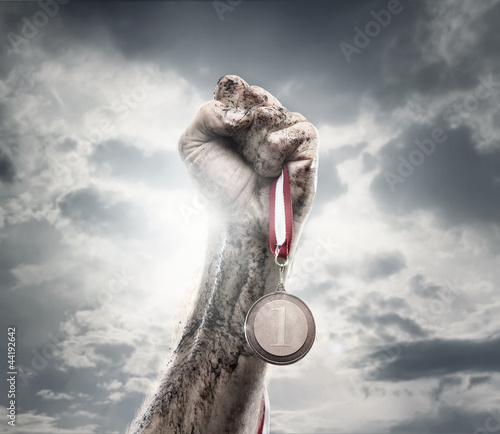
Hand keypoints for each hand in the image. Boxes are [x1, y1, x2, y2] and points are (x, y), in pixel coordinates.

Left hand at [178, 75, 318, 232]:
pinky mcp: (307, 147)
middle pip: (253, 94)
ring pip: (272, 112)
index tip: (221, 129)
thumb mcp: (193, 146)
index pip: (232, 85)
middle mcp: (263, 119)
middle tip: (238, 150)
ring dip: (256, 143)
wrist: (238, 221)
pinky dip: (277, 149)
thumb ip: (206, 114)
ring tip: (255, 166)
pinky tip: (271, 169)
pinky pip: (298, 128)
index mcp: (237, 116)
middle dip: (239, 123)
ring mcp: (286, 131)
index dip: (225, 101)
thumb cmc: (219, 187)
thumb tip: (243, 112)